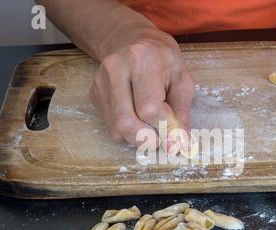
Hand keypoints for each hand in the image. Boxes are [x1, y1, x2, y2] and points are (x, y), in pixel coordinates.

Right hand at [90, 21, 193, 149]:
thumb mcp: (181, 79)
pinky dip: (127, 131)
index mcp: (143, 60)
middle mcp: (116, 69)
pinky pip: (110, 125)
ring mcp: (101, 82)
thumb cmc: (162, 59)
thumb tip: (179, 143)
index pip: (149, 108)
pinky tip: (137, 117)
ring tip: (151, 128)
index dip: (164, 128)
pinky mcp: (94, 93)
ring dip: (137, 138)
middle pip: (126, 122)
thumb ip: (181, 112)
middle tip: (162, 140)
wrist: (130, 39)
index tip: (176, 138)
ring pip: (116, 129)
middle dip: (147, 140)